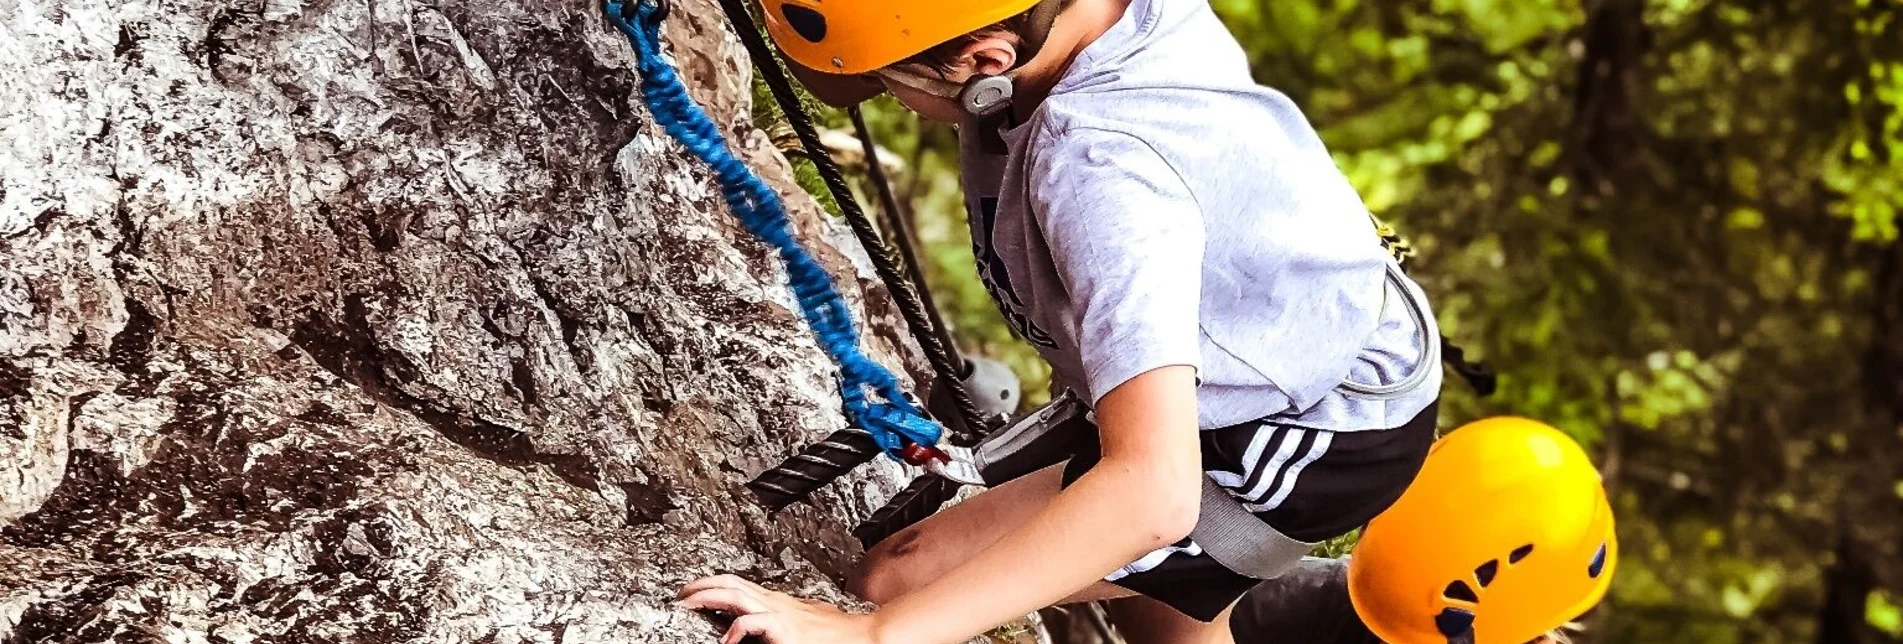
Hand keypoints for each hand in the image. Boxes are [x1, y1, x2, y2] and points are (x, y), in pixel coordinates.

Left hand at [679, 574, 882, 643]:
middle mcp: (776, 603)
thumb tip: (772, 625)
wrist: (865, 636)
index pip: (740, 584)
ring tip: (688, 603)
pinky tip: (725, 640)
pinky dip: (735, 628)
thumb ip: (786, 620)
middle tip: (681, 592)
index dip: (714, 584)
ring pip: (736, 594)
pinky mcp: (785, 629)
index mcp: (779, 602)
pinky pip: (752, 622)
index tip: (694, 590)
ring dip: (708, 596)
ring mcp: (780, 613)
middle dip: (702, 584)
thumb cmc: (840, 634)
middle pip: (732, 582)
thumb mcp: (808, 619)